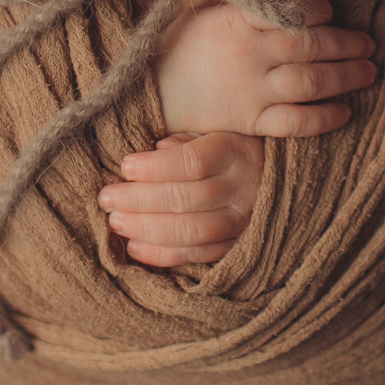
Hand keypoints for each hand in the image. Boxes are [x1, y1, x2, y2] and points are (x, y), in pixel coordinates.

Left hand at [98, 131, 261, 267]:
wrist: (277, 174)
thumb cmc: (231, 144)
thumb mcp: (213, 129)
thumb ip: (184, 138)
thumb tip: (156, 151)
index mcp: (234, 151)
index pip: (191, 162)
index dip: (153, 167)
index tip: (125, 166)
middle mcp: (242, 188)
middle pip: (184, 199)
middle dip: (138, 200)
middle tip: (106, 198)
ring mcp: (242, 221)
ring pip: (190, 231)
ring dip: (146, 228)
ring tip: (116, 221)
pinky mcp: (237, 245)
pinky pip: (197, 255)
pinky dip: (163, 255)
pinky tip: (134, 247)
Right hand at [153, 0, 377, 138]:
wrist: (148, 92)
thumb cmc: (178, 44)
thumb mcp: (203, 7)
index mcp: (235, 19)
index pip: (287, 10)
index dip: (317, 10)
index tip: (331, 12)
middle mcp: (247, 53)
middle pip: (310, 45)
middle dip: (346, 43)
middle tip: (368, 43)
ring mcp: (250, 89)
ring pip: (311, 81)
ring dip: (346, 75)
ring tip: (368, 71)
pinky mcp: (250, 121)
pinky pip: (296, 121)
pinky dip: (324, 117)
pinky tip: (344, 111)